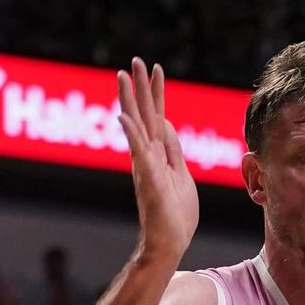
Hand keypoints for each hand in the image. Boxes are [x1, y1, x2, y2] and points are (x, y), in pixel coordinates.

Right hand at [117, 57, 198, 270]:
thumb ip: (174, 150)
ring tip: (123, 75)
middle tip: (134, 60)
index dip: (157, 93)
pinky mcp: (149, 180)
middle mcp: (148, 156)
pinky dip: (132, 135)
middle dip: (140, 87)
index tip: (155, 68)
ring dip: (130, 101)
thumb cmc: (176, 215)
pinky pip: (139, 154)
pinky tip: (124, 117)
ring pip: (137, 127)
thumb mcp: (181, 174)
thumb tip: (167, 125)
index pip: (157, 117)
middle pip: (144, 115)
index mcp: (158, 155)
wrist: (170, 243)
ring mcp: (146, 166)